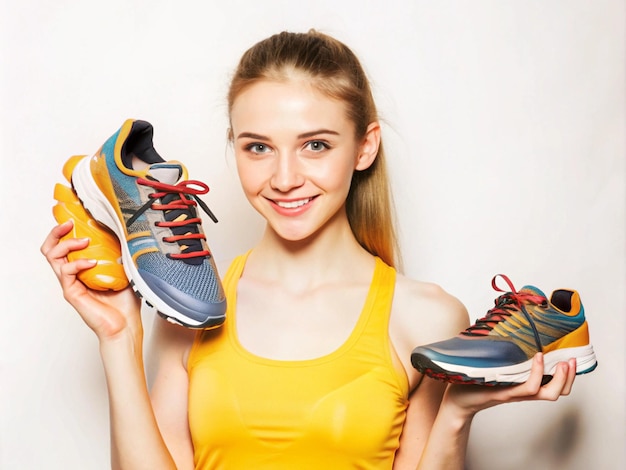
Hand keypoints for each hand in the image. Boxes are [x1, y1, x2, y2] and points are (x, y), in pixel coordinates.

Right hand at [41, 220, 141, 340]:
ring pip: (52, 257)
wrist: (126, 325)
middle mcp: (73, 275)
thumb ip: (120, 253)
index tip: (76, 218)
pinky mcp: (72, 293)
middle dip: (57, 233)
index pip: (65, 246)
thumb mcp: (125, 270)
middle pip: (51, 249)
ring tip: (84, 241)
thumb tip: (126, 232)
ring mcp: (71, 283)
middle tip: (69, 224)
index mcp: (83, 268)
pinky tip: (93, 262)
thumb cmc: (126, 302)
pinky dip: (78, 263)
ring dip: (67, 244)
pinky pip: (66, 272)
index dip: (66, 231)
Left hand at [442, 353, 576, 417]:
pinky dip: (537, 374)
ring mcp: (516, 393)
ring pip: (549, 392)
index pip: (555, 383)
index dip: (569, 374)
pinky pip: (528, 388)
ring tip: (563, 362)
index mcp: (525, 383)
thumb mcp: (494, 361)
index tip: (573, 356)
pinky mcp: (505, 393)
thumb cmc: (474, 379)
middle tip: (573, 360)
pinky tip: (538, 358)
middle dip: (571, 377)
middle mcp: (524, 390)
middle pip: (559, 391)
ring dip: (561, 378)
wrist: (457, 398)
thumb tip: (508, 320)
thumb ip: (504, 348)